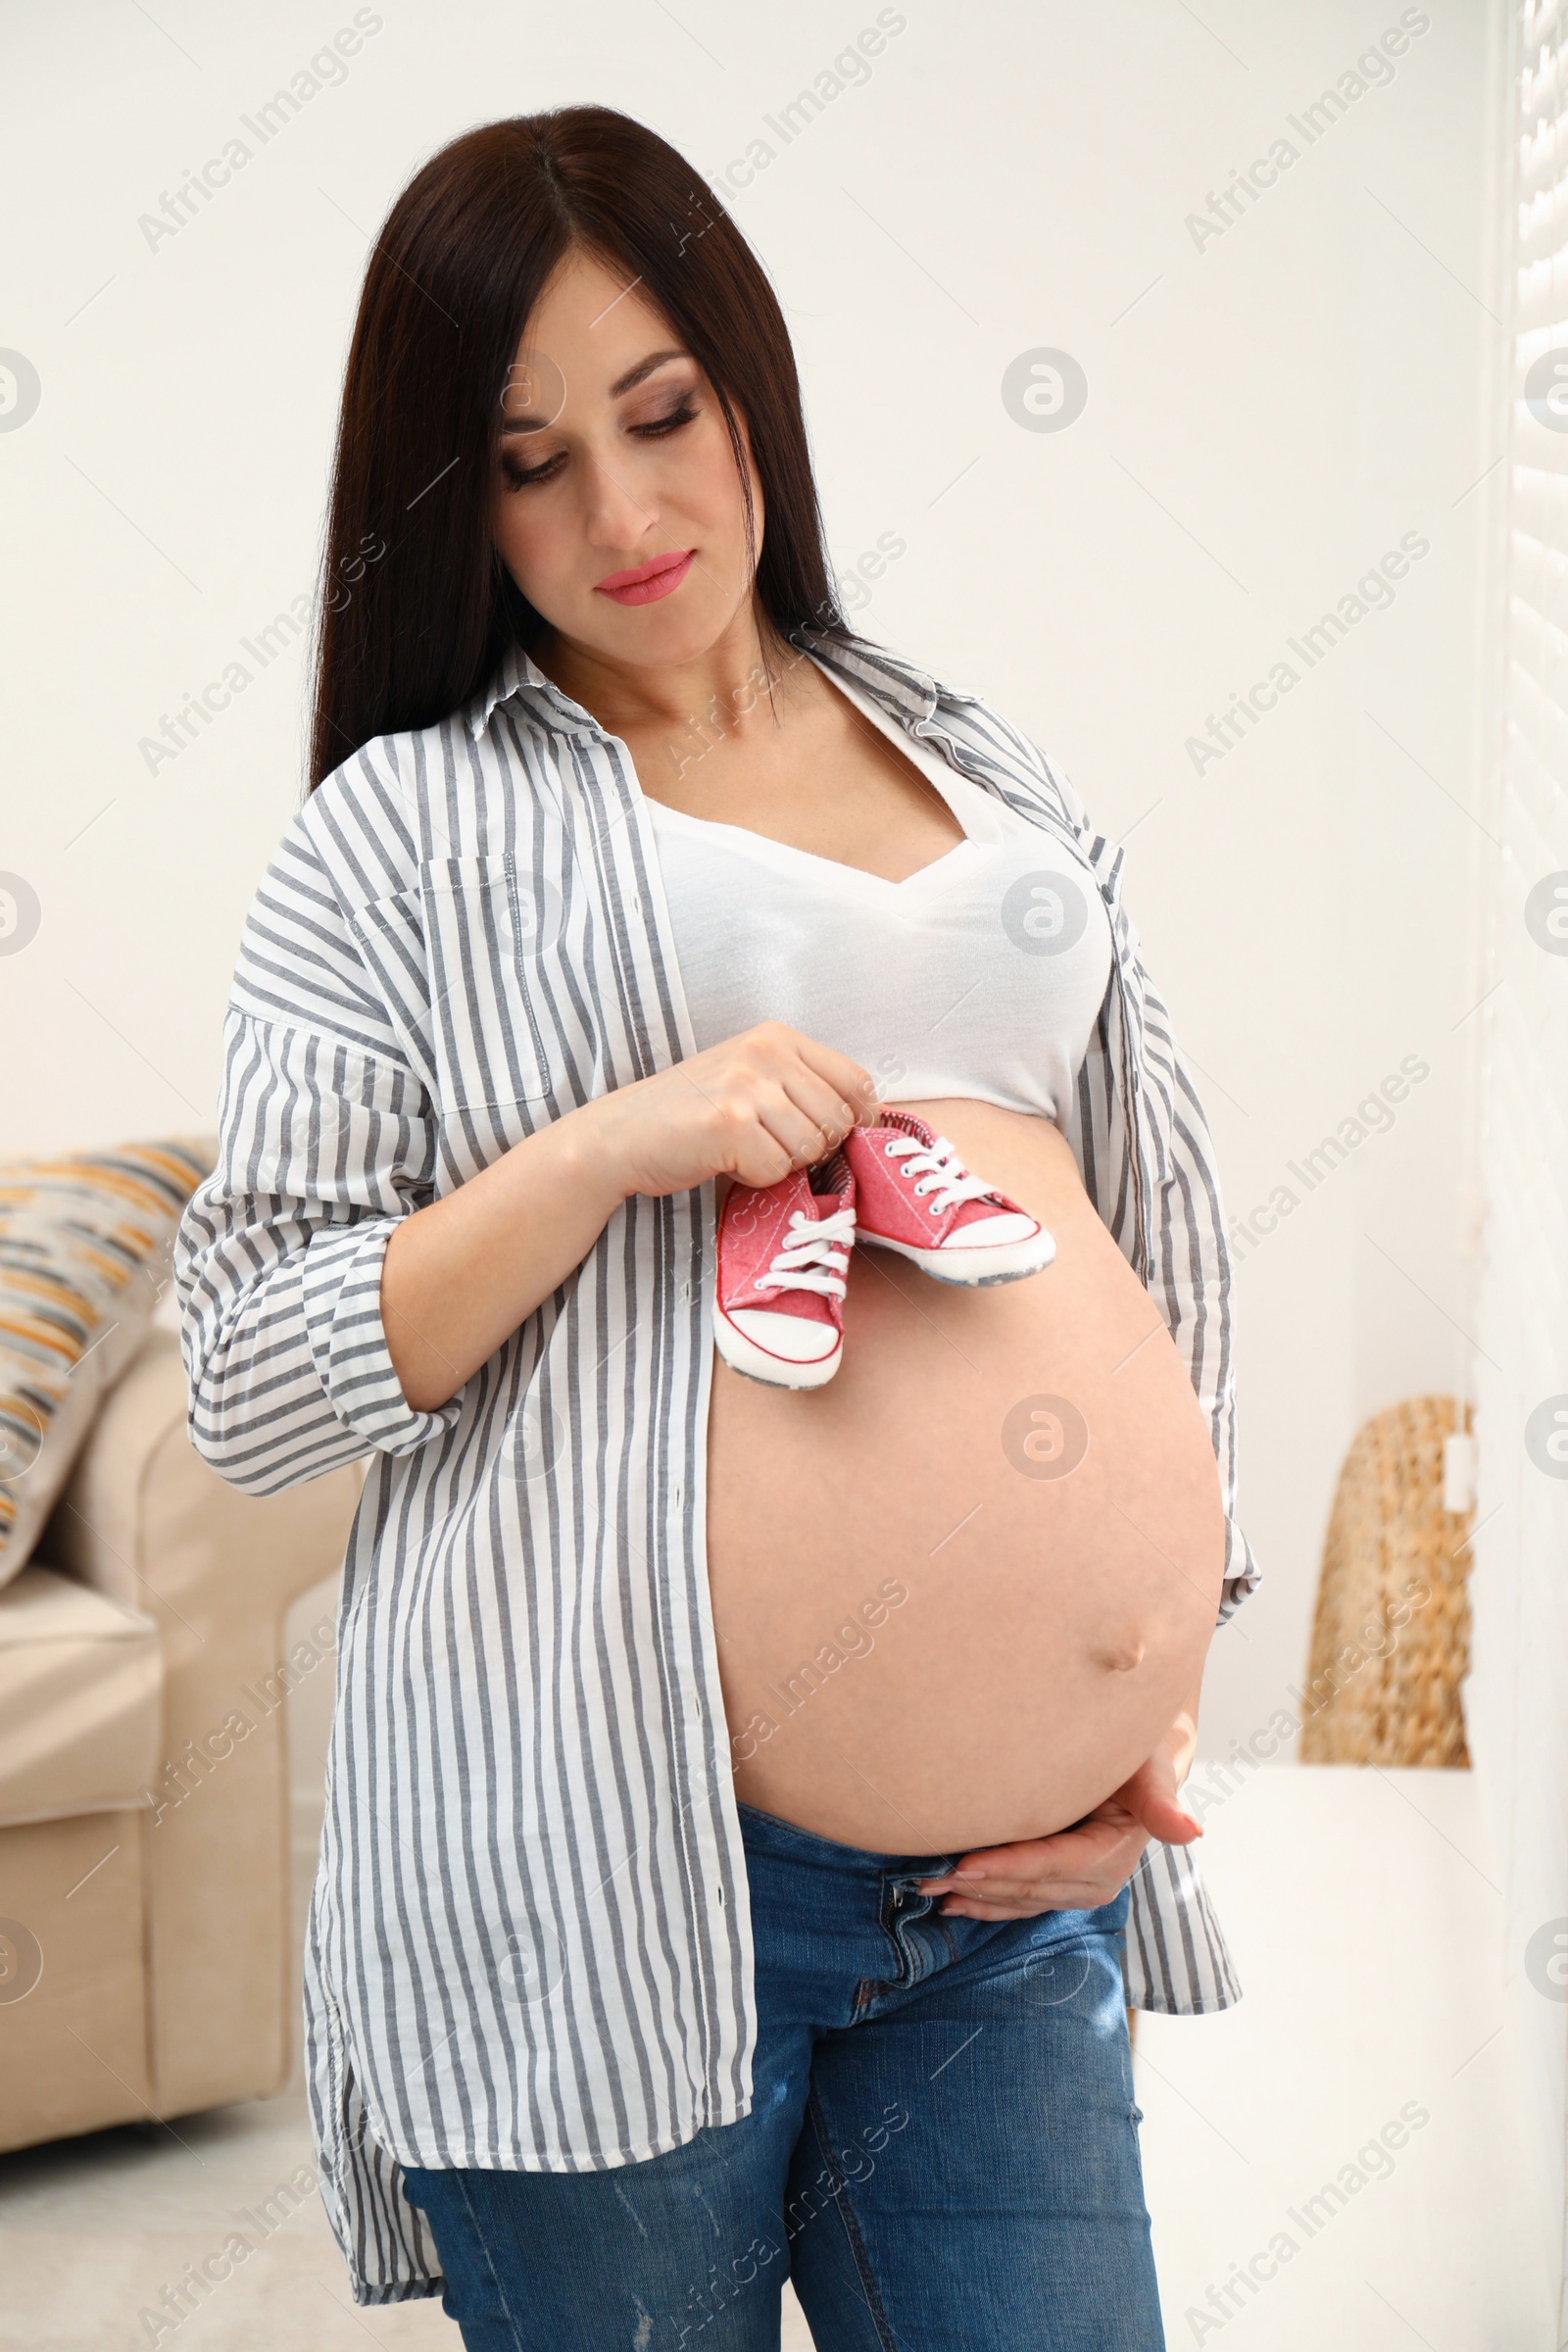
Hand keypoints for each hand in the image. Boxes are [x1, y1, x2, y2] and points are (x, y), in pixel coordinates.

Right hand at [579, 1019, 878, 1200]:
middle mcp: (766, 1052)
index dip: (859, 1118)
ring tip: (744, 1150)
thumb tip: (864, 1119)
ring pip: (810, 1147)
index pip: (855, 1080)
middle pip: (837, 1119)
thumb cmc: (688, 1114)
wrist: (621, 1135)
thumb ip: (800, 1087)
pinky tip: (725, 1161)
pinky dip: (755, 1177)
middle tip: (771, 1148)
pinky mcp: (729, 1124)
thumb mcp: (749, 1079)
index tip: (840, 1138)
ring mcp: (746, 1086)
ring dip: (782, 1163)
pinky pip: (777, 1169)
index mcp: (777, 1037)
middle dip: (814, 1148)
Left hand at [912, 1690, 1204, 1920]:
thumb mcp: (1150, 1765)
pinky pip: (1019, 1900)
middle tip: (926, 1877)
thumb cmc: (1136, 1750)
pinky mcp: (1060, 1885)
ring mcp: (1077, 1887)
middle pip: (1031, 1887)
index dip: (1010, 1866)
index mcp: (1116, 1851)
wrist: (1136, 1757)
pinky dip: (985, 1902)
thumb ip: (1160, 1799)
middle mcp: (1098, 1879)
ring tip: (928, 1889)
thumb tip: (1191, 1831)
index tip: (965, 1865)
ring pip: (1019, 1899)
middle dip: (979, 1884)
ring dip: (975, 1897)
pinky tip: (953, 1901)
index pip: (1055, 1865)